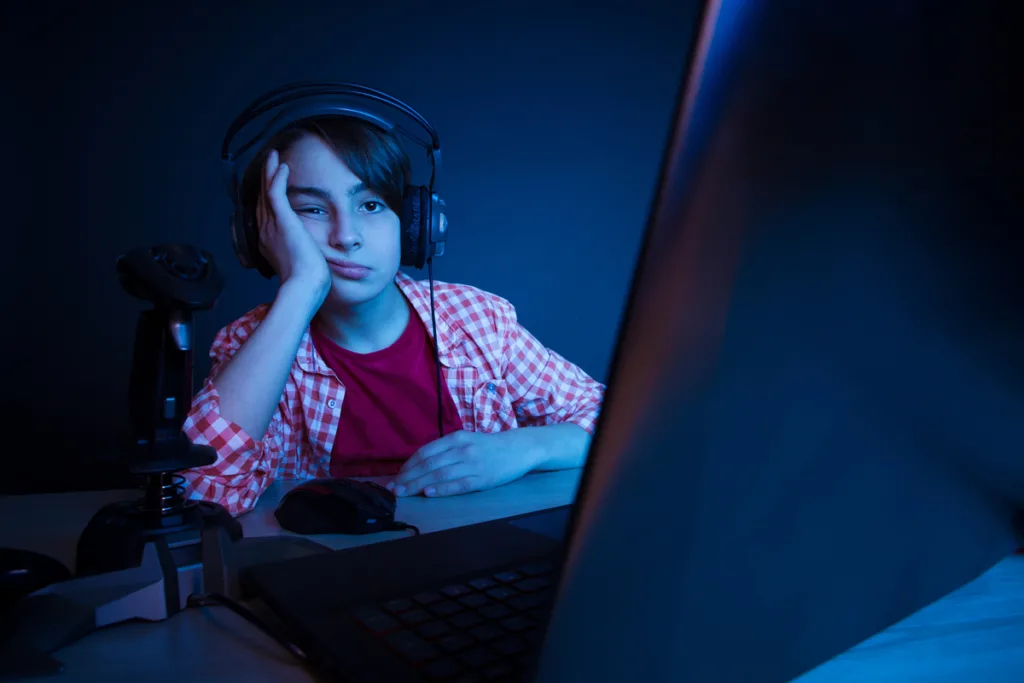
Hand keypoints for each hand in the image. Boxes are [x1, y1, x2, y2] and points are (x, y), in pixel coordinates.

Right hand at [257, 149, 330, 299]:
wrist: (304, 286)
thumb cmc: (307, 280)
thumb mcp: (301, 261)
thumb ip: (301, 250)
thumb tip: (309, 248)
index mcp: (269, 240)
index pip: (266, 212)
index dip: (267, 195)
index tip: (272, 182)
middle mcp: (266, 230)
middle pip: (262, 198)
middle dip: (265, 179)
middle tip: (269, 161)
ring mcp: (272, 225)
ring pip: (266, 191)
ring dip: (270, 172)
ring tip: (274, 156)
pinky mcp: (283, 221)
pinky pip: (275, 193)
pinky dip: (278, 177)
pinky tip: (283, 165)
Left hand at [387, 430, 540, 497]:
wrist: (519, 448)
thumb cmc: (489, 447)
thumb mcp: (466, 441)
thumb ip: (445, 451)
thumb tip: (418, 465)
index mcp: (455, 438)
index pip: (425, 452)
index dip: (408, 466)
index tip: (395, 477)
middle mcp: (462, 449)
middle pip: (429, 464)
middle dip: (408, 478)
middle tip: (392, 489)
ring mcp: (472, 464)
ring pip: (439, 475)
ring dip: (418, 485)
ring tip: (403, 493)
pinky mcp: (482, 478)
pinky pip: (458, 484)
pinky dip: (442, 489)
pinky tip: (429, 493)